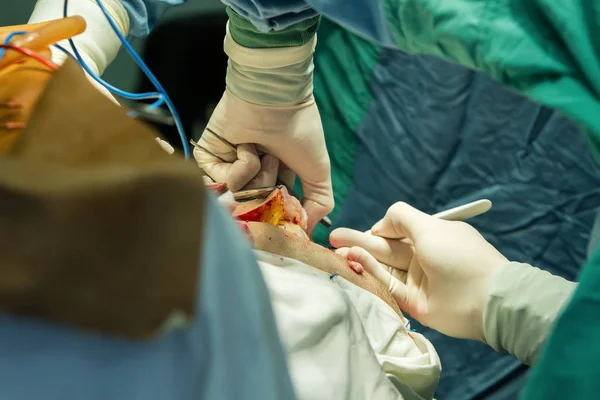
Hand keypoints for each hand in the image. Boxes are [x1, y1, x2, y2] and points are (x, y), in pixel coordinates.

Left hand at [194, 89, 332, 232]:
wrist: (275, 100)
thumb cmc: (300, 132)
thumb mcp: (318, 172)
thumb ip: (318, 205)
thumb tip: (306, 231)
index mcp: (276, 174)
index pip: (275, 208)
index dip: (283, 211)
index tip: (290, 207)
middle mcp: (252, 171)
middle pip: (257, 206)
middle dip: (271, 190)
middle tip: (278, 165)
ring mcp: (229, 165)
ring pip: (241, 196)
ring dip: (258, 175)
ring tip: (265, 151)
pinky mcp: (209, 157)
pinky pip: (222, 181)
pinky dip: (241, 167)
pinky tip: (247, 145)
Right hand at [329, 202, 507, 340]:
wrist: (485, 298)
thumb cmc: (458, 255)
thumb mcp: (430, 226)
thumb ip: (400, 218)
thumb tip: (379, 225)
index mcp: (430, 236)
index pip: (397, 231)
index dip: (378, 230)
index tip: (364, 232)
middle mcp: (422, 257)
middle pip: (385, 248)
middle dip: (359, 241)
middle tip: (333, 237)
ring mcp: (417, 280)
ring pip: (382, 266)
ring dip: (361, 256)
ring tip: (337, 250)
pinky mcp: (413, 302)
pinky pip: (388, 285)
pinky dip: (371, 272)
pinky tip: (355, 260)